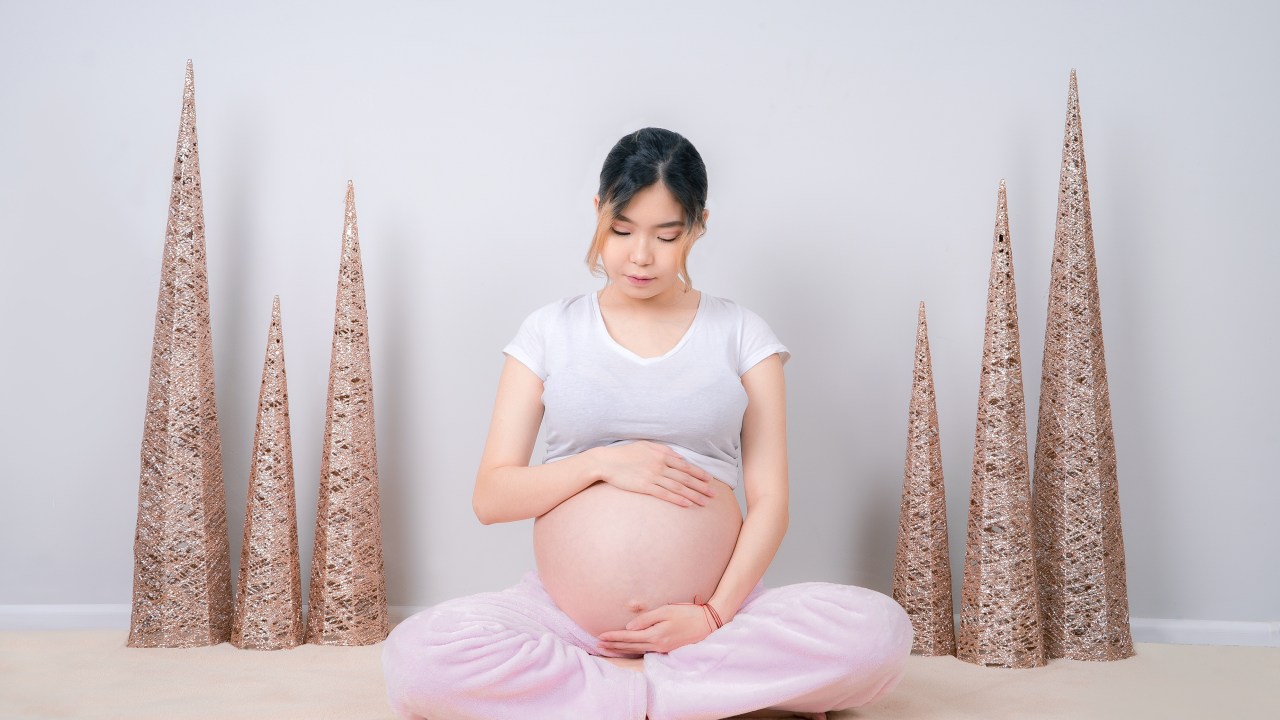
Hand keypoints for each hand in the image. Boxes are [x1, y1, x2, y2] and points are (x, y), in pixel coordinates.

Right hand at [590, 441, 717, 506]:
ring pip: (678, 487)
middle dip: (701, 486)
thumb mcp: (646, 446)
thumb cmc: (626, 454)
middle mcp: (660, 465)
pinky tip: (687, 505)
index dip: (699, 473)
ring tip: (704, 502)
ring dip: (693, 495)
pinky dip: (677, 499)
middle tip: (714, 494)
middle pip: (685, 478)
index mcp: (662, 454)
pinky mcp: (644, 486)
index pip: (685, 466)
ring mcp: (652, 476)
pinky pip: (664, 494)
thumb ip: (664, 451)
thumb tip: (679, 457)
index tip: (710, 480)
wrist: (606, 461)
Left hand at [596, 603, 717, 654]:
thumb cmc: (688, 613)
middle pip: (630, 647)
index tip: (600, 637)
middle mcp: (658, 645)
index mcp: (656, 635)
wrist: (709, 623)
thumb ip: (646, 619)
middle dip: (613, 646)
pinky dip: (633, 650)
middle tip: (598, 645)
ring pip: (637, 650)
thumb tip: (629, 628)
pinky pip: (645, 651)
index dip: (613, 637)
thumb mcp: (666, 610)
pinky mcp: (667, 648)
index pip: (629, 638)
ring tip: (608, 648)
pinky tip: (628, 649)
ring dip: (621, 649)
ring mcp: (663, 649)